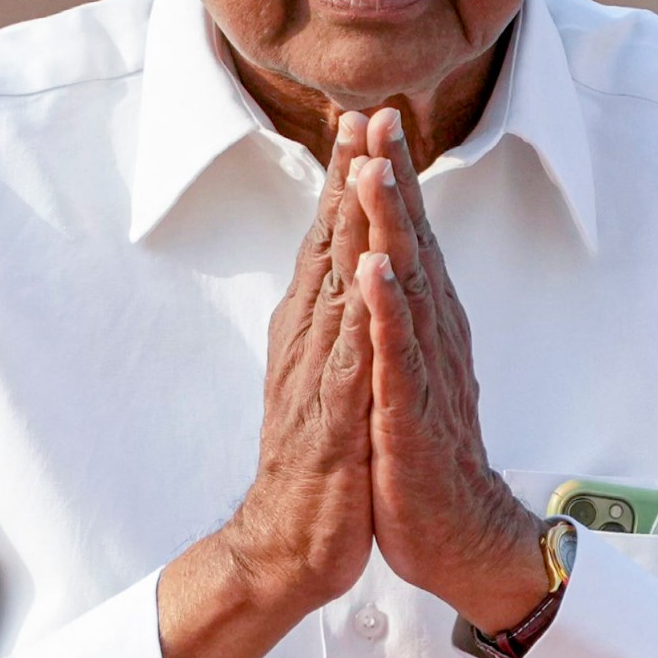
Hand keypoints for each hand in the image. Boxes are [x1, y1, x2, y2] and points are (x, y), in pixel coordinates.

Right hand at [156, 110, 382, 657]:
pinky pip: (347, 361)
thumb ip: (331, 329)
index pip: (332, 242)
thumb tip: (344, 278)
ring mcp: (316, 378)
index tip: (363, 121)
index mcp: (313, 331)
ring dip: (350, 227)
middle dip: (347, 178)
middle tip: (362, 114)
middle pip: (330, 247)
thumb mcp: (327, 383)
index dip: (346, 180)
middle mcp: (308, 342)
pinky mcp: (331, 420)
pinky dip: (360, 316)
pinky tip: (370, 277)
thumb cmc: (316, 466)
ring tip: (364, 168)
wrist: (286, 544)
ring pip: (336, 289)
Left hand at [354, 110, 553, 634]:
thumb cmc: (422, 455)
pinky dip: (386, 313)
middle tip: (380, 114)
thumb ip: (401, 318)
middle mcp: (432, 337)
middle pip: (414, 244)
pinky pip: (397, 357)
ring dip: (391, 227)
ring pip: (408, 287)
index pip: (407, 238)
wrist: (457, 535)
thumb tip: (391, 263)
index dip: (390, 178)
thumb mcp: (406, 372)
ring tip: (373, 170)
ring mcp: (423, 374)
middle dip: (394, 177)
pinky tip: (375, 273)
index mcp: (424, 326)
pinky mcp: (411, 416)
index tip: (371, 117)